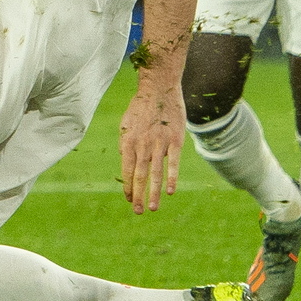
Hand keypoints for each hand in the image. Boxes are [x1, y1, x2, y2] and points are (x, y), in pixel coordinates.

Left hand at [118, 83, 183, 212]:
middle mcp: (142, 144)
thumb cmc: (141, 107)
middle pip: (140, 176)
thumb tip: (125, 161)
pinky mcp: (175, 140)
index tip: (130, 200)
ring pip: (156, 173)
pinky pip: (173, 163)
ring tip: (152, 208)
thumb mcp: (125, 124)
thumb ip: (125, 143)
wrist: (159, 88)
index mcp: (128, 142)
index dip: (129, 187)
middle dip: (139, 196)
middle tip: (139, 211)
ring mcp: (159, 143)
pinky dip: (171, 178)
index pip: (127, 171)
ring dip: (154, 192)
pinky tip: (170, 191)